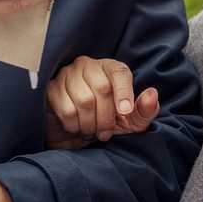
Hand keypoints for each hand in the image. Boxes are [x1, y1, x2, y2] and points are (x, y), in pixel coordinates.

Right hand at [44, 57, 159, 148]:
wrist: (75, 135)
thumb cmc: (106, 123)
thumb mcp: (131, 122)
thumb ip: (144, 110)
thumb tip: (152, 94)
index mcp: (110, 68)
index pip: (119, 73)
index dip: (124, 93)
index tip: (125, 113)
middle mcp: (88, 65)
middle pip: (102, 88)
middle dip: (107, 117)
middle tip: (106, 132)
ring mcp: (67, 74)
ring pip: (84, 100)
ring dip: (91, 124)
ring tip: (91, 130)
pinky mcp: (51, 88)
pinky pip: (66, 109)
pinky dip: (74, 125)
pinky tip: (76, 127)